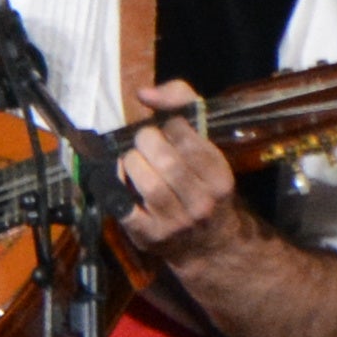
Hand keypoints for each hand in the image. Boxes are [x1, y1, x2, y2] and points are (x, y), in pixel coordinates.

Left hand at [109, 82, 242, 265]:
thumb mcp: (204, 143)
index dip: (170, 126)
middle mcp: (202, 202)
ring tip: (134, 160)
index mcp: (220, 177)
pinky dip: (117, 187)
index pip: (189, 141)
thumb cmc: (201, 182)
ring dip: (132, 163)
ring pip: (148, 184)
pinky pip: (126, 208)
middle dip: (147, 142)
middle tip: (144, 141)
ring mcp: (176, 222)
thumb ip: (182, 105)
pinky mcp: (150, 236)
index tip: (166, 129)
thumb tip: (145, 93)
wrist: (209, 243)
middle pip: (167, 162)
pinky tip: (121, 180)